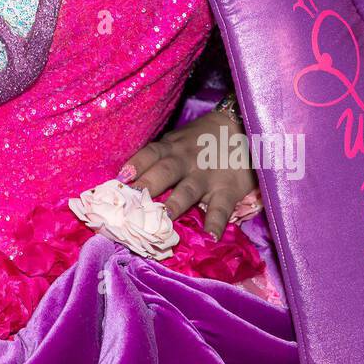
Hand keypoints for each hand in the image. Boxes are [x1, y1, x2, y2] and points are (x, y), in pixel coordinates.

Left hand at [120, 109, 258, 240]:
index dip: (137, 164)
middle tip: (134, 202)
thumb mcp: (178, 140)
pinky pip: (221, 208)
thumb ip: (160, 155)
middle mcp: (187, 161)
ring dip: (176, 204)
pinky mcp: (228, 189)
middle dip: (149, 185)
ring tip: (165, 219)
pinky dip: (216, 222)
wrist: (241, 127)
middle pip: (165, 171)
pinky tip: (211, 236)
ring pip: (189, 190)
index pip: (151, 154)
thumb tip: (128, 176)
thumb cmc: (201, 138)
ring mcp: (207, 176)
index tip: (122, 178)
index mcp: (172, 148)